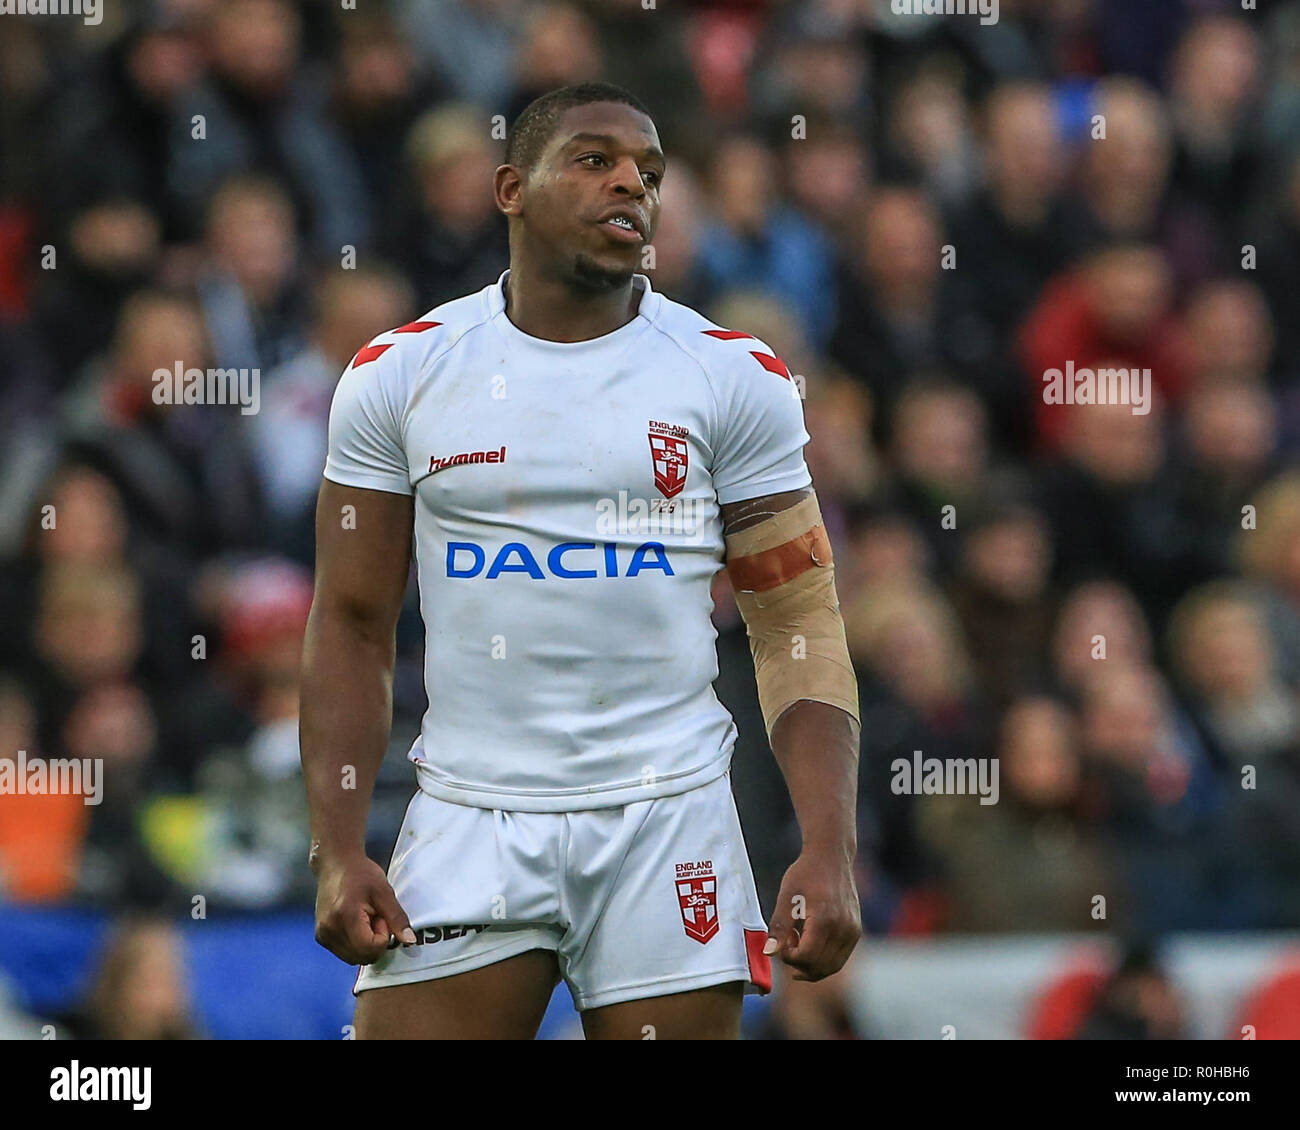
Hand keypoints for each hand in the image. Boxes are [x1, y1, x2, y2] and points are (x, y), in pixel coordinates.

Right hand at [311, 850, 414, 964]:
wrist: (335, 864)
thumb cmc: (360, 873)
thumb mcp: (384, 892)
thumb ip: (397, 918)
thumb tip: (410, 941)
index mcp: (345, 917)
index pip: (371, 948)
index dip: (383, 936)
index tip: (380, 916)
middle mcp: (329, 931)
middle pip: (362, 957)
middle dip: (375, 942)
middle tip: (374, 917)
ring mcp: (323, 936)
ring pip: (354, 958)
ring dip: (365, 944)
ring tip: (365, 919)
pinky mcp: (321, 937)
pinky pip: (345, 953)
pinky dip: (356, 944)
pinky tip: (356, 923)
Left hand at [764, 848, 860, 981]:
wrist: (832, 856)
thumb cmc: (806, 873)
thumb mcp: (786, 896)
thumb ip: (779, 927)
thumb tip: (770, 953)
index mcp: (825, 920)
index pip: (807, 957)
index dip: (789, 958)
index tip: (781, 945)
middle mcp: (843, 929)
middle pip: (820, 967)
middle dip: (799, 966)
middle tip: (786, 950)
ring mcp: (853, 931)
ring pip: (832, 966)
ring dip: (812, 966)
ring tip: (797, 947)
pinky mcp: (856, 931)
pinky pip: (840, 957)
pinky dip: (824, 959)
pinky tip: (810, 943)